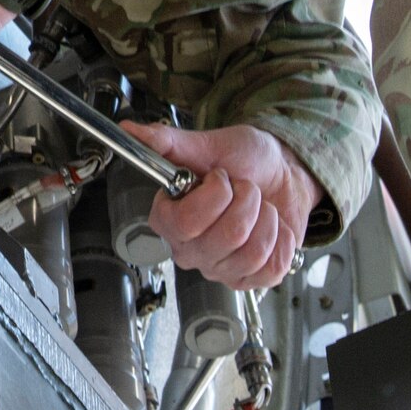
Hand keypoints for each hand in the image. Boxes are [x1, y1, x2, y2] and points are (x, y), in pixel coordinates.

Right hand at [122, 122, 321, 289]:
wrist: (280, 173)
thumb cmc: (242, 160)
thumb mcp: (207, 145)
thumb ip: (166, 142)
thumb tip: (129, 130)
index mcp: (169, 218)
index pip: (186, 222)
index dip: (215, 196)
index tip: (220, 176)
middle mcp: (189, 248)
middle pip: (228, 236)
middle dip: (248, 202)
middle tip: (245, 187)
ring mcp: (218, 268)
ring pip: (252, 253)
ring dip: (266, 219)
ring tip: (259, 206)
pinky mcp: (249, 279)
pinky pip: (271, 269)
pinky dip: (281, 241)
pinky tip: (272, 227)